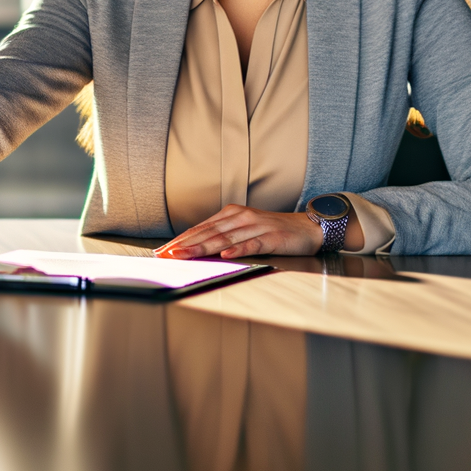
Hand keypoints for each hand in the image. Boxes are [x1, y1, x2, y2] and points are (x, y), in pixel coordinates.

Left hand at [154, 204, 362, 258]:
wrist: (306, 227)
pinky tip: (225, 255)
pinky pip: (251, 244)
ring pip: (224, 238)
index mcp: (231, 214)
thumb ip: (222, 236)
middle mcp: (240, 217)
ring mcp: (255, 226)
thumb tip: (195, 247)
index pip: (200, 228)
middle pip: (208, 232)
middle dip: (184, 244)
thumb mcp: (244, 229)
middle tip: (166, 254)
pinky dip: (238, 250)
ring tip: (185, 254)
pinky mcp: (271, 237)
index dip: (181, 239)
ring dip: (202, 247)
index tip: (163, 250)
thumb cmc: (273, 231)